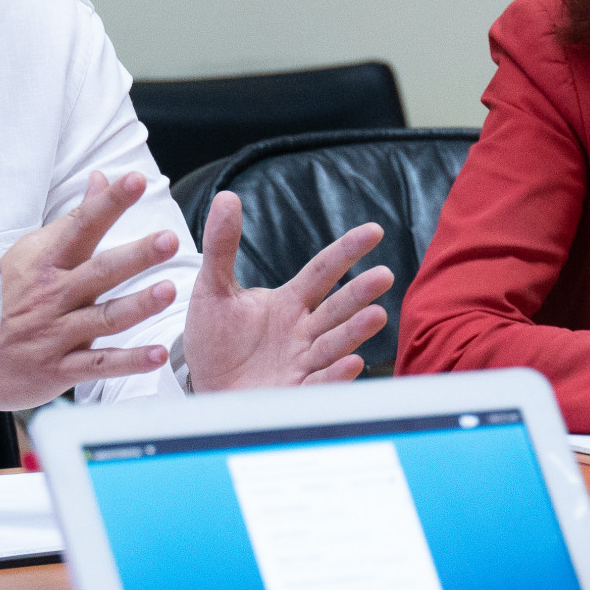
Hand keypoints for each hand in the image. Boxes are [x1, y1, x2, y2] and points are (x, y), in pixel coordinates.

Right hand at [0, 171, 178, 410]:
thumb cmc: (4, 297)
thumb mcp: (32, 252)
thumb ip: (74, 218)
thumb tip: (101, 178)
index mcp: (46, 261)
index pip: (83, 224)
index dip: (109, 203)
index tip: (136, 180)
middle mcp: (54, 295)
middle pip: (101, 271)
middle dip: (136, 255)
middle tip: (168, 240)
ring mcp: (56, 333)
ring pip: (104, 317)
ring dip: (138, 305)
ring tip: (169, 291)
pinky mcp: (59, 369)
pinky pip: (98, 364)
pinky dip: (129, 362)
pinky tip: (157, 355)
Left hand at [183, 191, 393, 391]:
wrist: (205, 389)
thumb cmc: (215, 341)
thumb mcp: (213, 289)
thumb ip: (222, 246)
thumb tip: (226, 197)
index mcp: (289, 302)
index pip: (324, 270)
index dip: (348, 251)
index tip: (374, 231)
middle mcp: (303, 330)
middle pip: (336, 307)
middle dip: (360, 292)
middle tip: (383, 275)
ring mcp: (303, 362)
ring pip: (335, 342)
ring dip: (356, 330)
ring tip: (377, 314)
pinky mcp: (295, 392)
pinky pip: (320, 382)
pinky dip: (337, 374)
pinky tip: (353, 361)